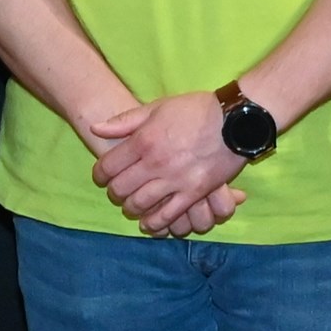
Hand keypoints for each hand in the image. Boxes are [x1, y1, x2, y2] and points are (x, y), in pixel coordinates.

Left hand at [85, 92, 253, 238]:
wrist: (236, 120)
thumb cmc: (196, 110)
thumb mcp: (157, 107)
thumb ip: (125, 121)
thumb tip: (95, 128)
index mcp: (143, 141)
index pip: (108, 166)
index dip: (100, 175)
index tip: (102, 176)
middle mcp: (155, 163)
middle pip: (121, 188)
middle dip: (114, 193)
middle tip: (117, 192)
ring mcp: (174, 180)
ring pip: (141, 204)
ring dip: (131, 208)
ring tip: (131, 206)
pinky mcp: (194, 193)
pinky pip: (168, 215)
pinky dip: (155, 222)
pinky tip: (149, 223)